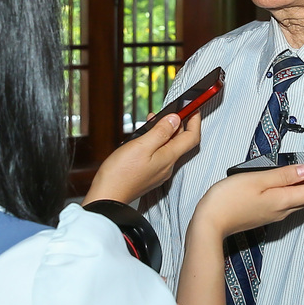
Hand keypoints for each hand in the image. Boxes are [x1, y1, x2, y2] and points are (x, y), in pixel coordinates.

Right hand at [85, 111, 202, 205]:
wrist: (108, 196)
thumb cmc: (121, 173)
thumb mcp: (141, 145)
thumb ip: (160, 132)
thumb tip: (175, 119)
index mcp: (169, 157)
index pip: (191, 137)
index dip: (195, 121)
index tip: (193, 108)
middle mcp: (167, 166)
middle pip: (180, 142)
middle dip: (176, 124)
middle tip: (167, 111)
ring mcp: (158, 172)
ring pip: (168, 148)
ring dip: (163, 132)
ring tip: (151, 121)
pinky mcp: (149, 175)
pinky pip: (158, 155)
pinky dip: (155, 143)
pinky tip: (143, 139)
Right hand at [188, 164, 303, 241]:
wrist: (209, 224)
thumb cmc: (227, 201)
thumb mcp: (257, 179)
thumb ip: (284, 175)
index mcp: (283, 200)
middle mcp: (283, 210)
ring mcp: (274, 214)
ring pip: (300, 200)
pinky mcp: (265, 214)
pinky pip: (288, 203)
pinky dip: (296, 192)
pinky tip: (290, 184)